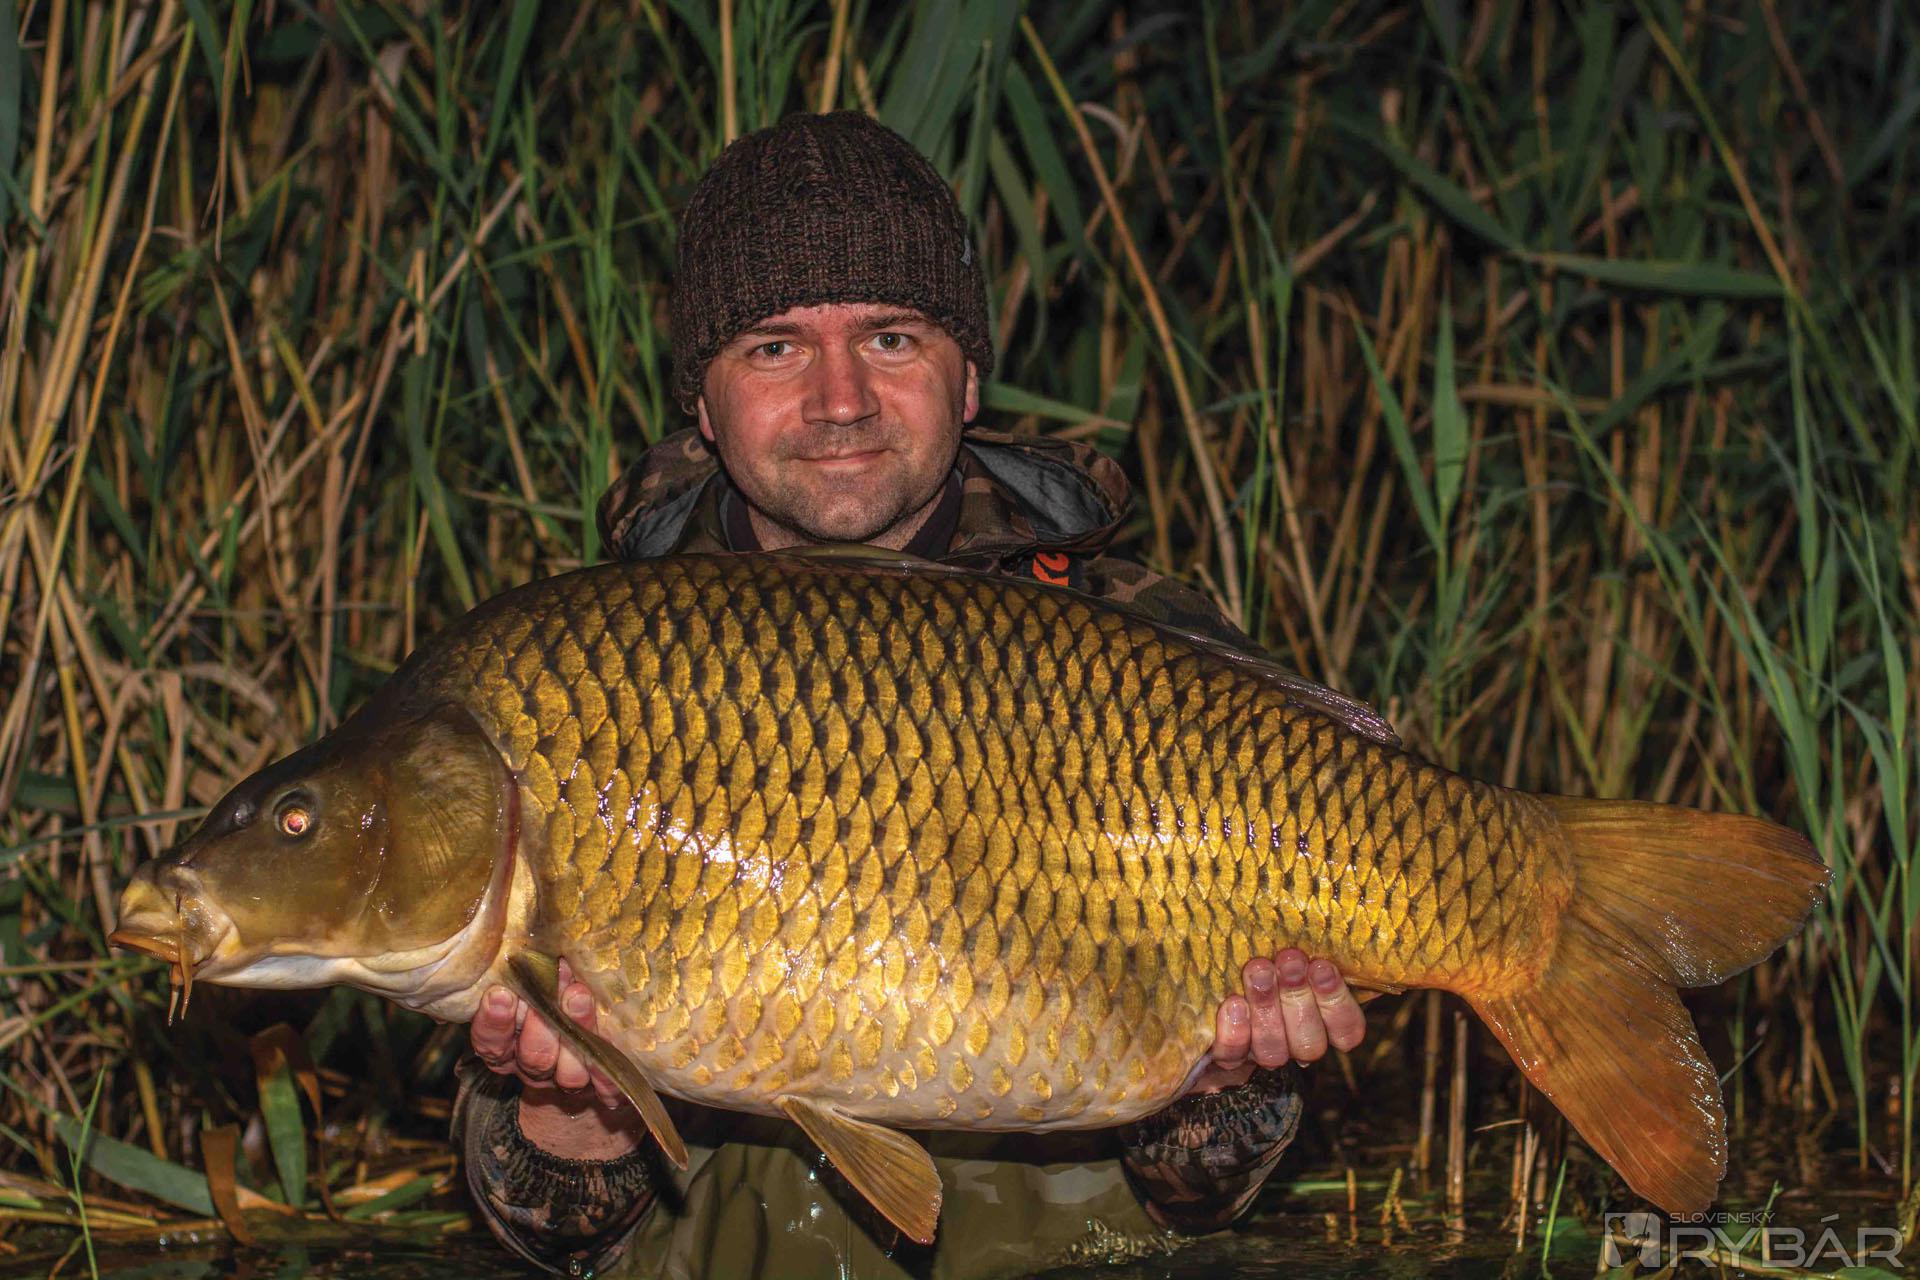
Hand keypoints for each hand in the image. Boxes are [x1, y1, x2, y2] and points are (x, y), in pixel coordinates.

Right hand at [469, 958, 645, 1158]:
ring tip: (579, 997)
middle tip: (548, 991)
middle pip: (531, 1057)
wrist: (592, 1056)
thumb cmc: (556, 1002)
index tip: (500, 994)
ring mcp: (568, 1081)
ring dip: (574, 1036)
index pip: (492, 1042)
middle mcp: (536, 1066)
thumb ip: (530, 972)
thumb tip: (530, 937)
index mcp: (512, 1046)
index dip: (494, 1022)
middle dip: (540, 1025)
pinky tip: (611, 1064)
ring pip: (567, 1074)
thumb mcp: (536, 986)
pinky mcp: (602, 1091)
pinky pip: (606, 1093)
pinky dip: (608, 1079)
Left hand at [1183, 948, 1366, 1094]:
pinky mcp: (1227, 1055)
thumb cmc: (1263, 948)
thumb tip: (1344, 889)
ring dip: (1267, 1008)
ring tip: (1258, 970)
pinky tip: (1233, 1003)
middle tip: (1289, 960)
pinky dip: (1235, 1031)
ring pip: (1274, 1051)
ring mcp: (1262, 1051)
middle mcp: (1296, 1042)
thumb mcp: (1290, 941)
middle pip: (1310, 1043)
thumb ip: (1311, 938)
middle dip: (1299, 999)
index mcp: (1323, 1020)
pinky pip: (1232, 1054)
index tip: (1322, 966)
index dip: (1337, 1003)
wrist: (1207, 985)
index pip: (1347, 1030)